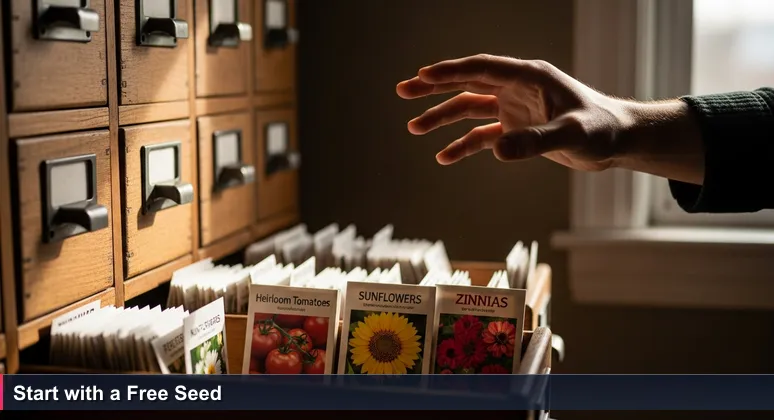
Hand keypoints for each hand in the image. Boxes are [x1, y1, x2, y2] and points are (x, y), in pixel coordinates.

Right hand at [396, 54, 632, 170]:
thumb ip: (536, 141)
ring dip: (442, 117)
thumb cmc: (602, 130)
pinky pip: (482, 135)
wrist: (618, 142)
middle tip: (404, 91)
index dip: (451, 72)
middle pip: (468, 83)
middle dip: (435, 87)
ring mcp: (515, 108)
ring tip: (414, 128)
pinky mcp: (517, 129)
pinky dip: (463, 145)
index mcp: (529, 77)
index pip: (482, 69)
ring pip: (470, 108)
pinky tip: (444, 157)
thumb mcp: (572, 135)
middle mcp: (517, 88)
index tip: (422, 76)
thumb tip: (498, 150)